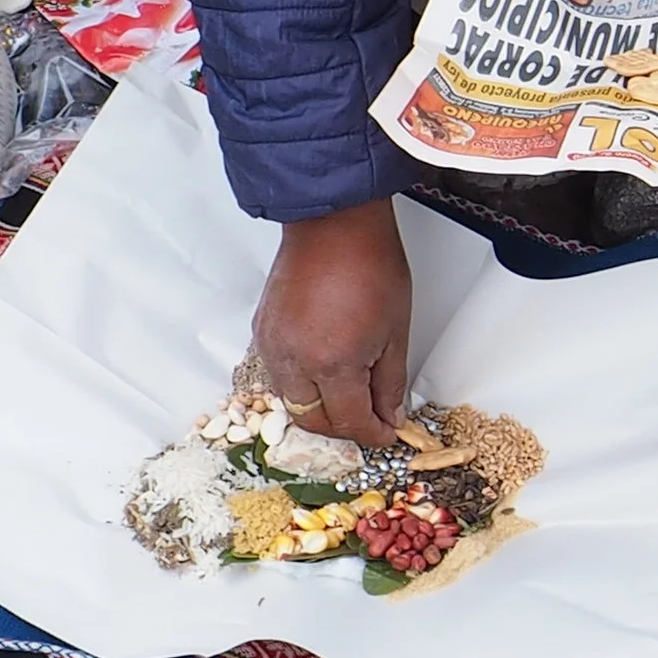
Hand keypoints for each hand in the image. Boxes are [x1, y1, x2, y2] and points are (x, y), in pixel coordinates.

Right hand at [253, 199, 411, 447]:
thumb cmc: (371, 266)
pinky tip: (323, 371)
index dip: (372, 434)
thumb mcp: (396, 331)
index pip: (349, 421)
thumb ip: (390, 383)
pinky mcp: (262, 330)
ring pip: (290, 400)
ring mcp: (272, 345)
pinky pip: (277, 372)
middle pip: (312, 420)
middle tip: (368, 420)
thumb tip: (390, 416)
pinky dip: (300, 382)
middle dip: (342, 429)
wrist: (335, 224)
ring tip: (348, 396)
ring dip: (318, 408)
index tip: (386, 433)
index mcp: (332, 363)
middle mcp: (294, 360)